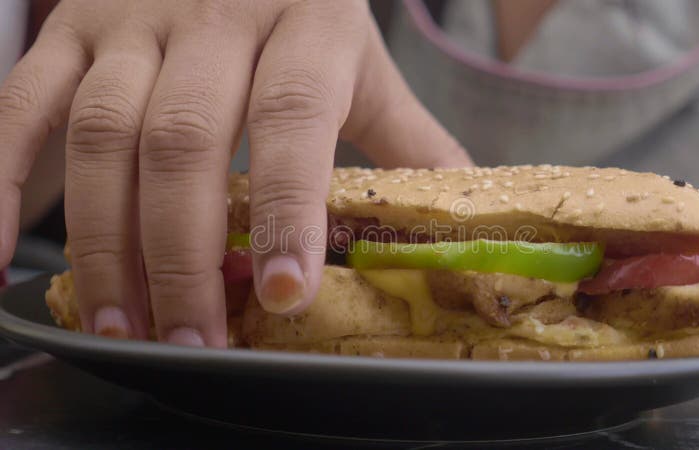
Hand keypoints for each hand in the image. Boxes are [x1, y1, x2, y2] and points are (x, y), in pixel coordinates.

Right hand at [0, 0, 471, 346]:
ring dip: (106, 241)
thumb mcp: (361, 60)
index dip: (286, 208)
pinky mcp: (69, 26)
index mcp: (308, 23)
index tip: (279, 293)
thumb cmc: (304, 4)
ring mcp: (131, 22)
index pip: (294, 118)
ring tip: (124, 323)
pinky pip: (19, 106)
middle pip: (185, 141)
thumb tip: (456, 216)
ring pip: (101, 134)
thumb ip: (405, 138)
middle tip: (193, 339)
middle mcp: (216, 15)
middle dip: (182, 253)